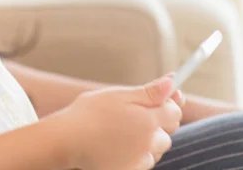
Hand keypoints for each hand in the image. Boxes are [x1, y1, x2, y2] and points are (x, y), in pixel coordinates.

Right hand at [55, 76, 182, 169]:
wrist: (68, 140)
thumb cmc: (90, 113)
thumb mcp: (118, 95)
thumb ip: (148, 92)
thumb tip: (171, 82)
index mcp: (148, 121)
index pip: (174, 112)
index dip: (169, 102)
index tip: (161, 96)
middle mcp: (149, 144)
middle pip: (167, 131)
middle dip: (156, 121)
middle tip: (133, 111)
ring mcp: (141, 161)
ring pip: (156, 148)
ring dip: (147, 138)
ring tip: (121, 128)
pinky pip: (144, 161)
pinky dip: (137, 153)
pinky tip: (118, 143)